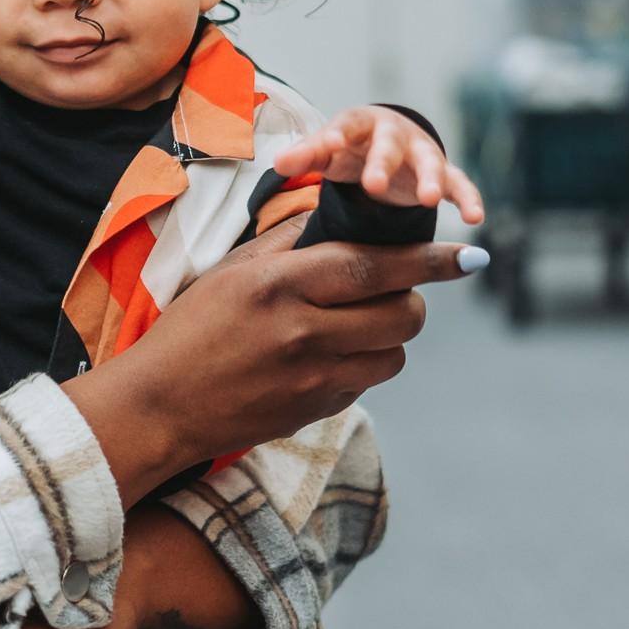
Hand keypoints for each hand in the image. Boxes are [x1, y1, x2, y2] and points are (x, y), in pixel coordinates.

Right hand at [64, 233, 477, 496]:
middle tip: (393, 291)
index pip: (373, 266)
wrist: (160, 406)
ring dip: (389, 336)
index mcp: (279, 285)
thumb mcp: (232, 272)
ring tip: (355, 325)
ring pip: (394, 353)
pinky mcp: (316, 410)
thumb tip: (341, 218)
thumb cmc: (190, 329)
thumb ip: (290, 244)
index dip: (428, 259)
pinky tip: (327, 355)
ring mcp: (313, 378)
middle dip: (412, 299)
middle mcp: (302, 332)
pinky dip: (361, 364)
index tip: (467, 253)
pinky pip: (367, 382)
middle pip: (401, 314)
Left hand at [273, 106, 485, 225]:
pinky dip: (469, 198)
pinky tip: (476, 217)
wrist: (385, 143)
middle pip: (389, 146)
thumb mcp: (326, 152)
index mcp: (359, 125)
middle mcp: (394, 135)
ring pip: (429, 163)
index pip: (346, 126)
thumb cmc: (349, 148)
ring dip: (430, 179)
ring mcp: (421, 153)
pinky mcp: (444, 173)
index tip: (329, 146)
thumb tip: (277, 163)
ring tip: (429, 200)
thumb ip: (306, 155)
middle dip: (382, 163)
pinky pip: (460, 184)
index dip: (338, 135)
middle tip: (373, 185)